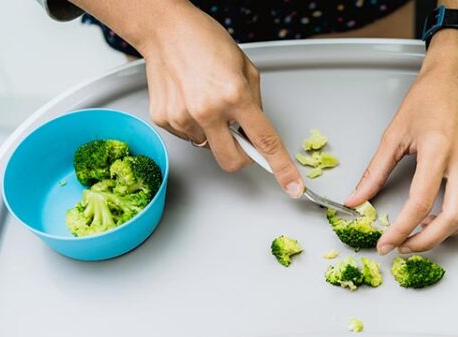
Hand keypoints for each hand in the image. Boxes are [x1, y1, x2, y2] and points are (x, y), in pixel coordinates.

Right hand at [135, 2, 303, 196]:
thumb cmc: (205, 42)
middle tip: (239, 135)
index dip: (282, 168)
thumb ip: (254, 105)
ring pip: (208, 147)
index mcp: (234, 95)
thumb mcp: (245, 69)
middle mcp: (207, 111)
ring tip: (205, 101)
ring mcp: (183, 118)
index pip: (265, 142)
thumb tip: (256, 134)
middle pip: (233, 161)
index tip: (293, 187)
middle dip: (241, 155)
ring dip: (213, 133)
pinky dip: (193, 125)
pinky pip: (188, 137)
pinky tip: (189, 100)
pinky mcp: (165, 120)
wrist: (164, 29)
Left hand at [346, 30, 457, 253]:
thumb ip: (375, 172)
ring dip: (453, 230)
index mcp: (437, 150)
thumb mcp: (394, 134)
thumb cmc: (429, 97)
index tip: (387, 243)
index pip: (419, 203)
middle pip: (453, 217)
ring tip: (428, 229)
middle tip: (406, 246)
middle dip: (427, 241)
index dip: (400, 230)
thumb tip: (356, 199)